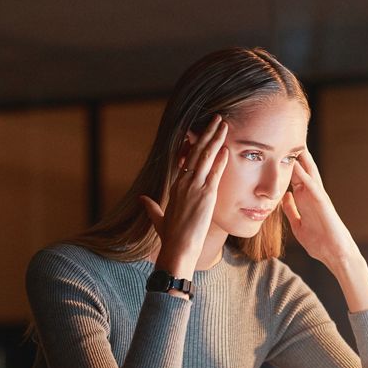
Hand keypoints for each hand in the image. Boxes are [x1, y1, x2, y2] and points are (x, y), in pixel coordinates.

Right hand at [140, 115, 228, 277]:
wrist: (179, 248)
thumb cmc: (171, 237)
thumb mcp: (158, 219)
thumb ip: (151, 207)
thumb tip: (142, 199)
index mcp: (175, 186)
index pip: (185, 159)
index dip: (194, 144)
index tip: (201, 131)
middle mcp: (184, 183)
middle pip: (196, 152)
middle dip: (207, 134)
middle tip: (216, 120)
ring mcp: (195, 187)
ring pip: (206, 157)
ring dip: (215, 139)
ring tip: (223, 125)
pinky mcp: (206, 195)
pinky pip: (215, 172)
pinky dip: (220, 158)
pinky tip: (226, 147)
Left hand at [281, 150, 367, 311]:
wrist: (335, 254)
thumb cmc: (319, 241)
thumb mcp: (298, 225)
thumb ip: (291, 211)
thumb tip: (284, 198)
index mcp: (305, 199)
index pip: (293, 176)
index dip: (283, 162)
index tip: (274, 148)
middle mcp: (311, 194)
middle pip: (301, 169)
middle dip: (294, 154)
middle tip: (285, 134)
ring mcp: (318, 197)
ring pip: (309, 173)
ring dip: (301, 158)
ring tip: (293, 140)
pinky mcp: (323, 204)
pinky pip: (313, 187)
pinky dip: (305, 176)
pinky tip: (297, 166)